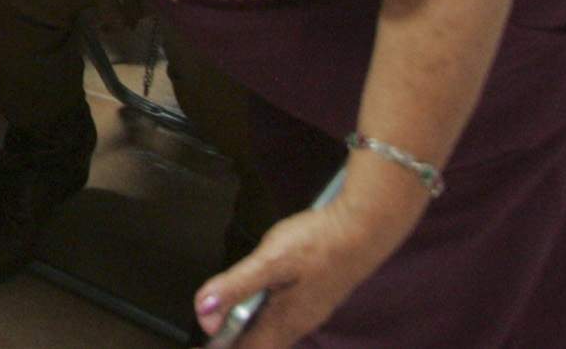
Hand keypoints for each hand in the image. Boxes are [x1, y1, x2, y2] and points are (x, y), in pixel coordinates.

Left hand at [193, 184, 423, 348]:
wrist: (365, 228)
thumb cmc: (320, 243)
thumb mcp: (270, 261)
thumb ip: (235, 286)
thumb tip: (204, 313)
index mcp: (285, 321)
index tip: (200, 347)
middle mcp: (299, 322)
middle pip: (260, 346)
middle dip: (234, 344)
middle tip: (209, 337)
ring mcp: (309, 310)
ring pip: (272, 333)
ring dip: (247, 333)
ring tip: (224, 325)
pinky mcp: (314, 296)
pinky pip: (283, 318)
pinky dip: (262, 318)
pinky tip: (255, 305)